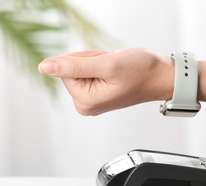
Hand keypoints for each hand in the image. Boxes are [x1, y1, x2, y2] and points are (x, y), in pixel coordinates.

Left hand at [38, 48, 173, 114]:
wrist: (160, 76)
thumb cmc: (140, 72)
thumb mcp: (106, 65)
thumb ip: (73, 65)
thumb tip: (44, 67)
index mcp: (85, 102)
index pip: (66, 69)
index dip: (86, 59)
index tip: (106, 66)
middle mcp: (86, 105)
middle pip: (72, 69)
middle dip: (92, 61)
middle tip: (113, 67)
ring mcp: (92, 100)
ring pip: (81, 68)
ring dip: (98, 62)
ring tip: (117, 70)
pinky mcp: (97, 93)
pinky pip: (89, 71)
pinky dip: (101, 65)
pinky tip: (116, 72)